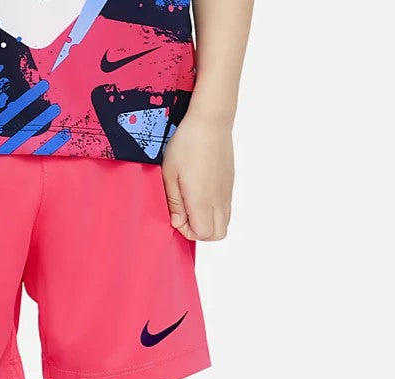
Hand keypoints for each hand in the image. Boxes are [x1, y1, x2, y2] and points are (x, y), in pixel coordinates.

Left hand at [162, 113, 234, 240]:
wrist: (211, 121)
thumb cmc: (186, 144)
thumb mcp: (169, 173)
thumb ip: (174, 202)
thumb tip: (178, 222)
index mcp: (202, 198)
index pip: (203, 233)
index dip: (188, 231)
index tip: (177, 216)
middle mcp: (219, 198)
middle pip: (218, 234)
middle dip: (200, 232)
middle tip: (185, 214)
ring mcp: (227, 191)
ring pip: (224, 222)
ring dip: (208, 222)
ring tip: (192, 204)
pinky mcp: (230, 183)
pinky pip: (226, 208)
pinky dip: (214, 210)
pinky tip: (200, 194)